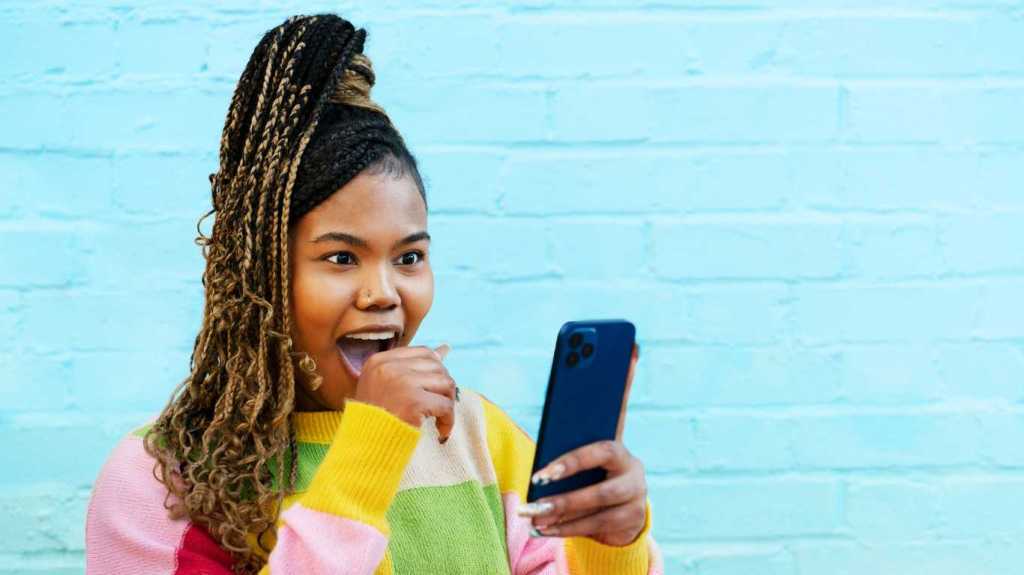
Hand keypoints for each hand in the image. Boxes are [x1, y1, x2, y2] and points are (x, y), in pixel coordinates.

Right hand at [352, 344, 456, 442]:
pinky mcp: (413, 402)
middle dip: (444, 387)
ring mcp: (401, 383)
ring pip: (445, 383)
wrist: (363, 448)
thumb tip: (446, 348)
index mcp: (379, 361)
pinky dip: (448, 420)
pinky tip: (441, 431)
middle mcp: (389, 367)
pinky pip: (445, 405)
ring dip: (448, 402)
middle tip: (439, 406)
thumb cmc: (375, 419)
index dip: (435, 370)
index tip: (435, 389)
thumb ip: (413, 367)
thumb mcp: (386, 386)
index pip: (423, 352)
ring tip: (440, 418)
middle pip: (437, 366)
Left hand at [522, 440, 647, 546]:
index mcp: (620, 453)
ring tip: (537, 521)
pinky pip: (598, 529)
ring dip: (564, 521)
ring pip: (600, 517)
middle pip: (602, 493)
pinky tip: (547, 530)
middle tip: (536, 507)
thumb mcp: (586, 465)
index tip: (542, 476)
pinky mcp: (633, 524)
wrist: (622, 500)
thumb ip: (571, 464)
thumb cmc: (593, 474)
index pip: (602, 452)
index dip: (572, 463)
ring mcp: (636, 503)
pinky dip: (569, 530)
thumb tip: (541, 481)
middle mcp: (633, 477)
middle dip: (566, 502)